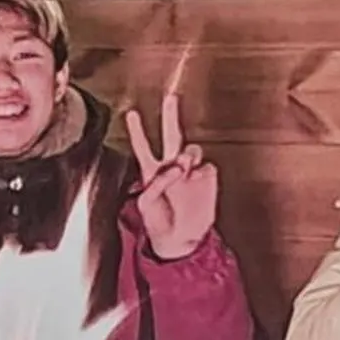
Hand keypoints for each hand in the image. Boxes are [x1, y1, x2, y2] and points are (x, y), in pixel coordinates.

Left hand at [125, 87, 219, 259]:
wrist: (181, 241)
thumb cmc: (159, 223)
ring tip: (183, 170)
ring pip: (192, 149)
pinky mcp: (208, 179)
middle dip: (171, 116)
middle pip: (172, 136)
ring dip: (187, 155)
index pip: (144, 147)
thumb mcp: (146, 205)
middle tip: (170, 98)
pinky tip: (196, 181)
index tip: (132, 114)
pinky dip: (201, 171)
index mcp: (152, 172)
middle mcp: (172, 167)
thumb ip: (157, 183)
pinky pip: (207, 166)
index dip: (138, 131)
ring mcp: (191, 172)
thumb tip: (179, 167)